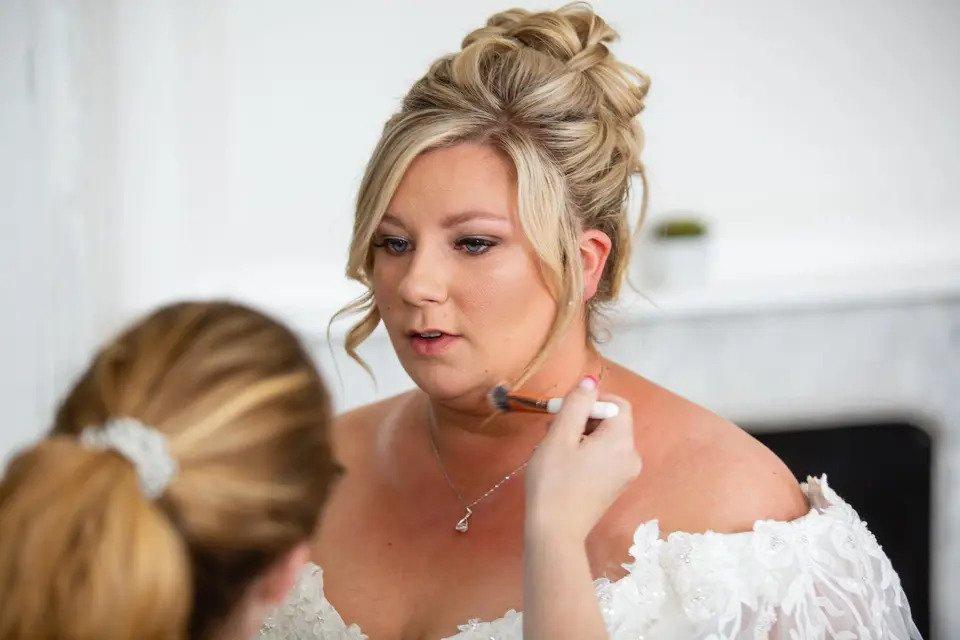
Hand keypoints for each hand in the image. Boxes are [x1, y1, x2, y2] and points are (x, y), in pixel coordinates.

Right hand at [524, 377, 641, 544]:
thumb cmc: (554, 482)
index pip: (617, 404)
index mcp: (622, 442)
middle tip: (553, 431)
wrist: (554, 533)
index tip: (565, 412)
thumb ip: (576, 404)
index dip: (591, 401)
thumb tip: (591, 380)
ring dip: (581, 436)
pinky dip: (586, 453)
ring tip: (554, 450)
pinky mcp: (615, 487)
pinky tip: (564, 466)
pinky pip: (604, 458)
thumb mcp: (560, 437)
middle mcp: (631, 457)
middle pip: (611, 422)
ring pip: (605, 440)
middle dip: (582, 419)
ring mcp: (625, 475)